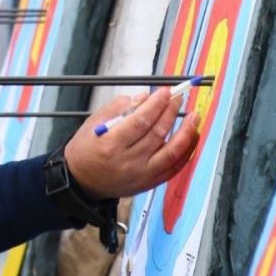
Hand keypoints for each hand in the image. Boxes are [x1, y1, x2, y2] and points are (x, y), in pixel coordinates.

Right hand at [61, 87, 201, 198]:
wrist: (82, 182)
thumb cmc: (85, 150)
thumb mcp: (94, 123)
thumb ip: (118, 108)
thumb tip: (144, 97)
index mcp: (111, 144)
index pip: (141, 121)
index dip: (156, 104)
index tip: (165, 92)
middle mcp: (128, 162)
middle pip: (157, 133)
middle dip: (171, 112)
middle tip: (178, 98)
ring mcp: (141, 175)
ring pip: (171, 152)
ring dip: (186, 132)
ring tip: (194, 117)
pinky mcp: (149, 183)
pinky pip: (174, 168)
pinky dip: (185, 153)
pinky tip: (191, 139)